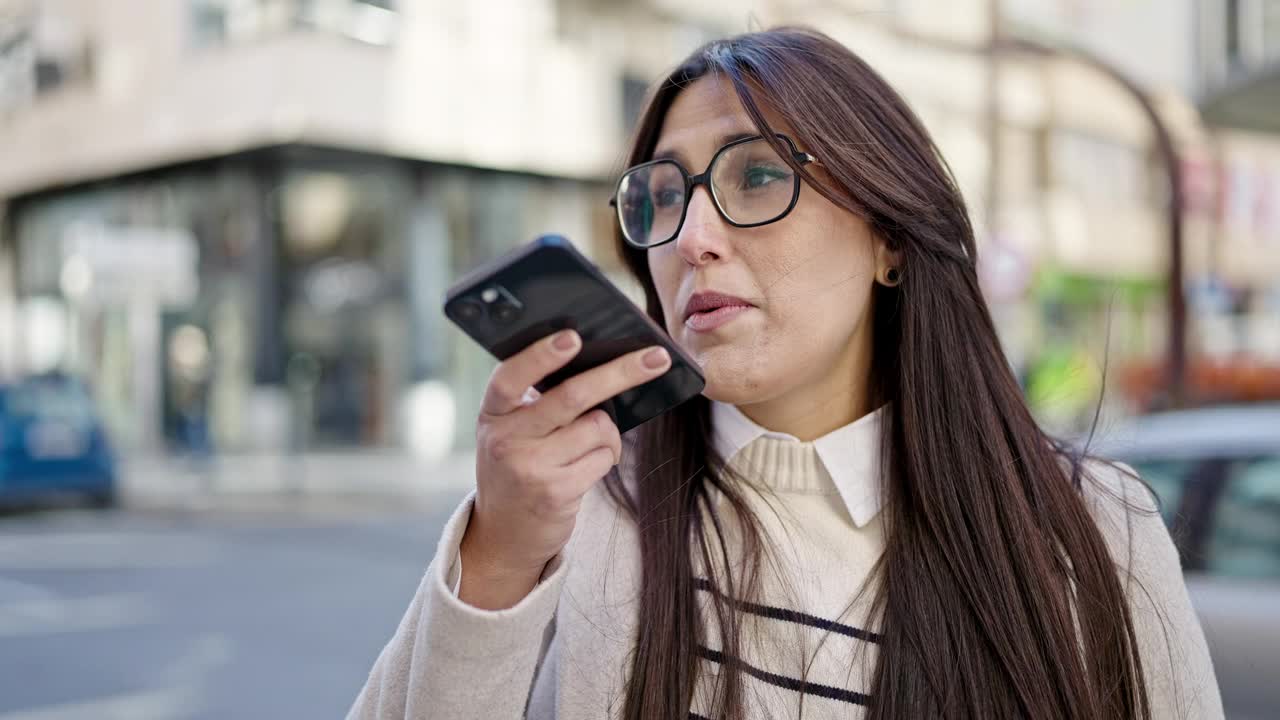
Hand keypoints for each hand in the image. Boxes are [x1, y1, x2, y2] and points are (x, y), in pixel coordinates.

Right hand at [458, 330, 671, 608]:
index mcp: (493, 413)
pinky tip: (585, 467)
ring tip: (590, 444)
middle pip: (573, 396)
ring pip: (598, 427)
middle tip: (656, 358)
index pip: (511, 376)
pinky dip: (606, 457)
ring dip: (609, 433)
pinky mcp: (555, 493)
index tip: (572, 337)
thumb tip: (603, 367)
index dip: (541, 355)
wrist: (502, 533)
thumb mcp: (511, 430)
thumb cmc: (518, 464)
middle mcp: (506, 439)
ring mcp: (529, 467)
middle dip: (621, 372)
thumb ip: (538, 402)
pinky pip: (603, 458)